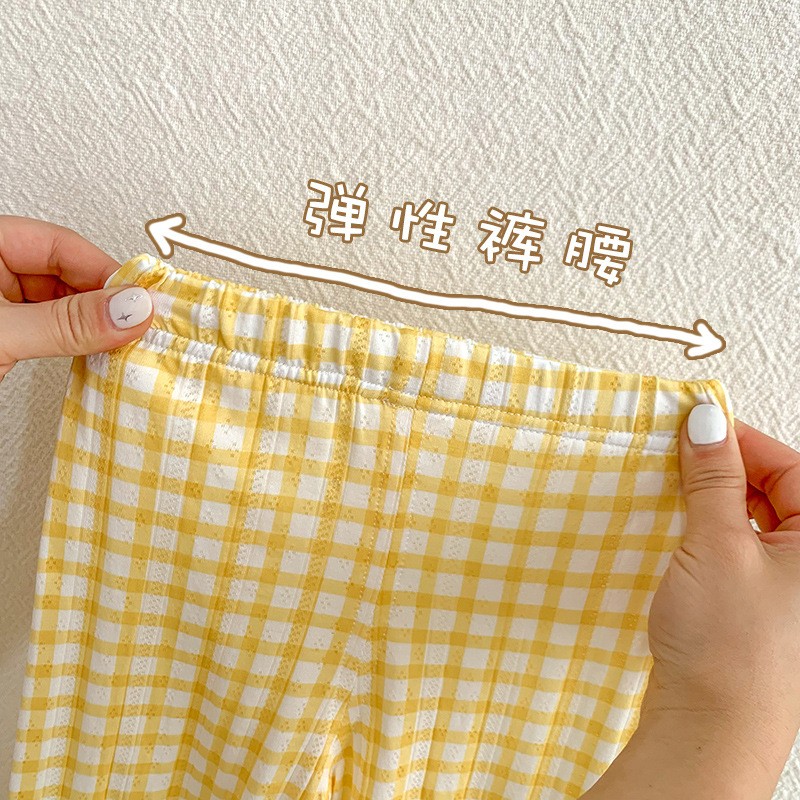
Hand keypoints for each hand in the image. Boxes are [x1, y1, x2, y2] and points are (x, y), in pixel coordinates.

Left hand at [0, 216, 152, 382]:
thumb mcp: (4, 334)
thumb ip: (66, 322)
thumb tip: (128, 309)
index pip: (60, 244)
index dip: (105, 272)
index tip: (140, 301)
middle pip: (65, 273)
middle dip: (103, 301)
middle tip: (136, 324)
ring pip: (60, 302)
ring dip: (92, 324)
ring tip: (121, 341)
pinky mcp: (3, 331)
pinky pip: (49, 326)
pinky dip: (74, 339)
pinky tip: (94, 351)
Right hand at [583, 406, 799, 798]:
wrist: (712, 726)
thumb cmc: (729, 647)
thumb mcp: (716, 545)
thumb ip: (712, 479)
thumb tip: (705, 422)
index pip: (789, 467)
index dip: (739, 440)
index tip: (693, 425)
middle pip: (776, 490)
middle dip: (726, 470)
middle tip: (676, 458)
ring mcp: (789, 586)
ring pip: (755, 518)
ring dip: (715, 501)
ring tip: (672, 494)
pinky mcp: (760, 602)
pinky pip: (742, 547)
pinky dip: (712, 531)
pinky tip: (679, 530)